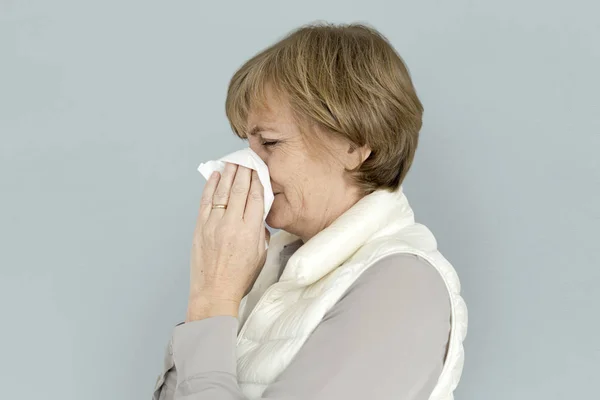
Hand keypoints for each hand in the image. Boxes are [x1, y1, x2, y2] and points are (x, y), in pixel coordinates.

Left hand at [186, 162, 268, 321]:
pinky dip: (210, 186)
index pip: (255, 197)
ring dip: (228, 174)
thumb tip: (257, 214)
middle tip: (246, 159)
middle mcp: (231, 224)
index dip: (258, 180)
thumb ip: (260, 232)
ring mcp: (214, 224)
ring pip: (222, 192)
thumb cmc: (240, 278)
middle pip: (239, 190)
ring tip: (232, 162)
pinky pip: (206, 201)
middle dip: (244, 172)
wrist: (214, 292)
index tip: (259, 169)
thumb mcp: (260, 255)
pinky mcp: (200, 227)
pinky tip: (215, 176)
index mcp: (250, 231)